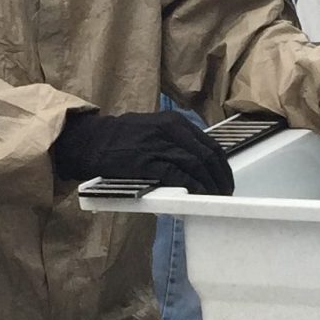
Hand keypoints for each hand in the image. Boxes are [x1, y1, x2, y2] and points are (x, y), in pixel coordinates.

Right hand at [51, 110, 234, 194]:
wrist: (92, 141)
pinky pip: (177, 175)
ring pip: (196, 164)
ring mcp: (158, 145)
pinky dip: (192, 187)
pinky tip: (198, 196)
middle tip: (224, 193)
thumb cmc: (122, 138)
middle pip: (207, 155)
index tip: (226, 180)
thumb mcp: (153, 128)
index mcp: (174, 121)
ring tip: (215, 198)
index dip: (223, 166)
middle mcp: (170, 129)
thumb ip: (176, 139)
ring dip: (209, 185)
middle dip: (220, 177)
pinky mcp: (146, 162)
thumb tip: (200, 160)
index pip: (210, 144)